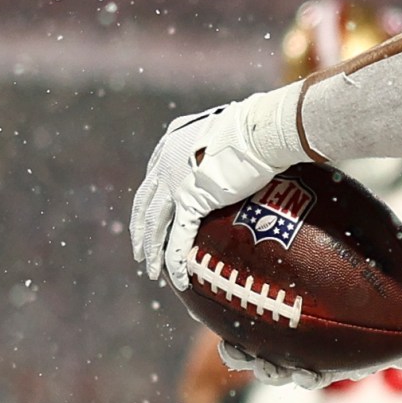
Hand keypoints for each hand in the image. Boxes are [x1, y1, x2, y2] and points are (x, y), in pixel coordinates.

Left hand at [129, 92, 300, 286]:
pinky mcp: (191, 200)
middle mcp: (166, 162)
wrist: (262, 129)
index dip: (149, 202)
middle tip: (139, 252)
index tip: (149, 218)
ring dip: (151, 252)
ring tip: (152, 272)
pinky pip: (178, 238)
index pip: (153, 178)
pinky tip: (178, 278)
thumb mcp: (229, 128)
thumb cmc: (258, 125)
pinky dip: (175, 261)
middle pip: (145, 204)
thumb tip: (242, 150)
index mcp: (172, 142)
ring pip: (154, 226)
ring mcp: (175, 182)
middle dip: (140, 231)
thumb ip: (223, 142)